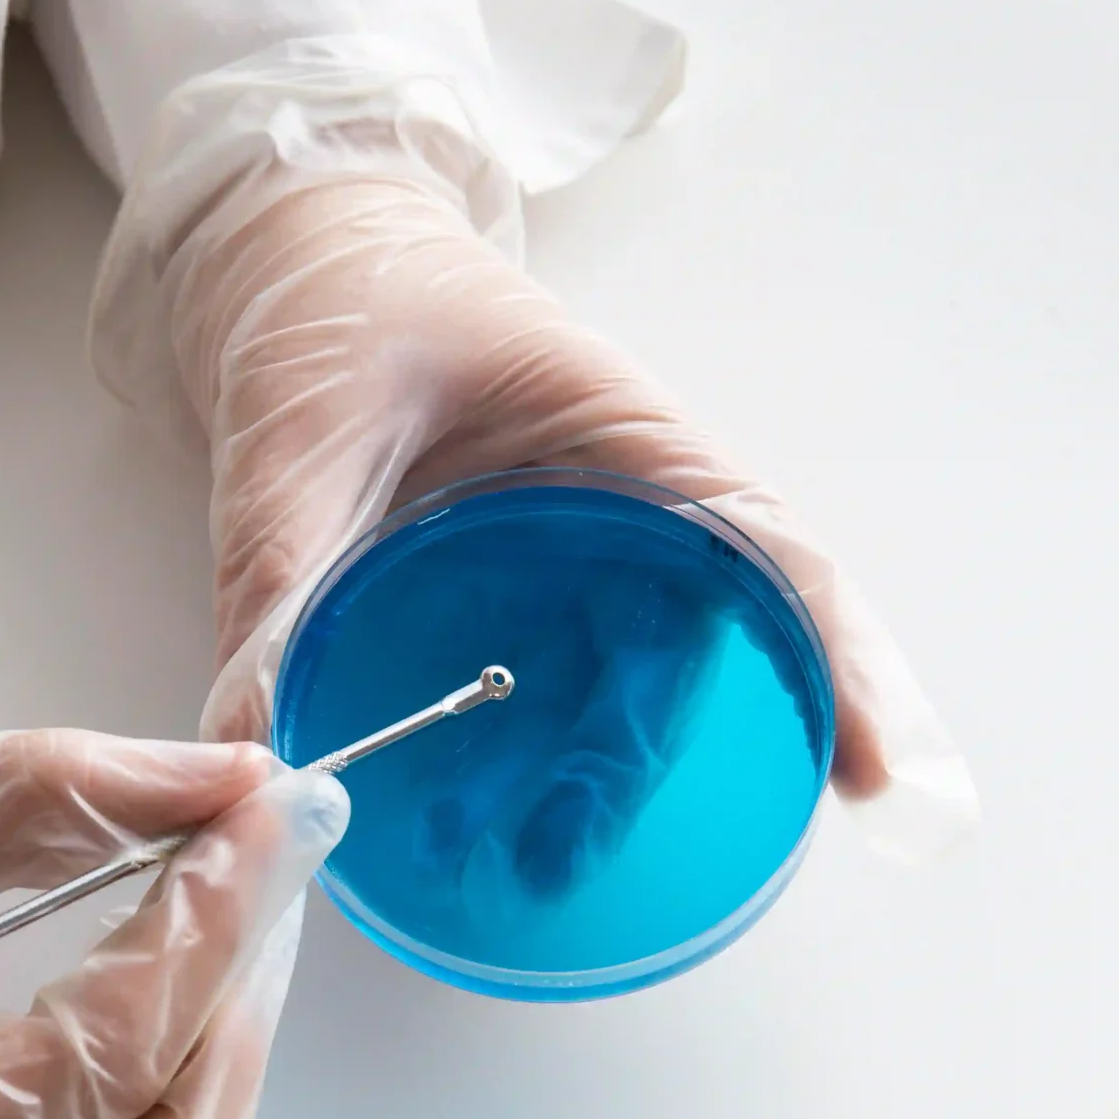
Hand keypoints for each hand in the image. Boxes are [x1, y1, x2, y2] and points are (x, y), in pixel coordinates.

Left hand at [169, 176, 974, 862]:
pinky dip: (533, 756)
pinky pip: (551, 687)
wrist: (290, 254)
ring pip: (624, 685)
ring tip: (523, 865)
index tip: (863, 771)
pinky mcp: (511, 590)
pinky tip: (486, 819)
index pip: (768, 555)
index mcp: (622, 439)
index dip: (834, 662)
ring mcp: (570, 554)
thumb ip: (278, 581)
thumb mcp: (295, 438)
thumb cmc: (330, 302)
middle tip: (567, 859)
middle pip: (695, 654)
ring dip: (589, 779)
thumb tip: (255, 734)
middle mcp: (620, 505)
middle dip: (649, 768)